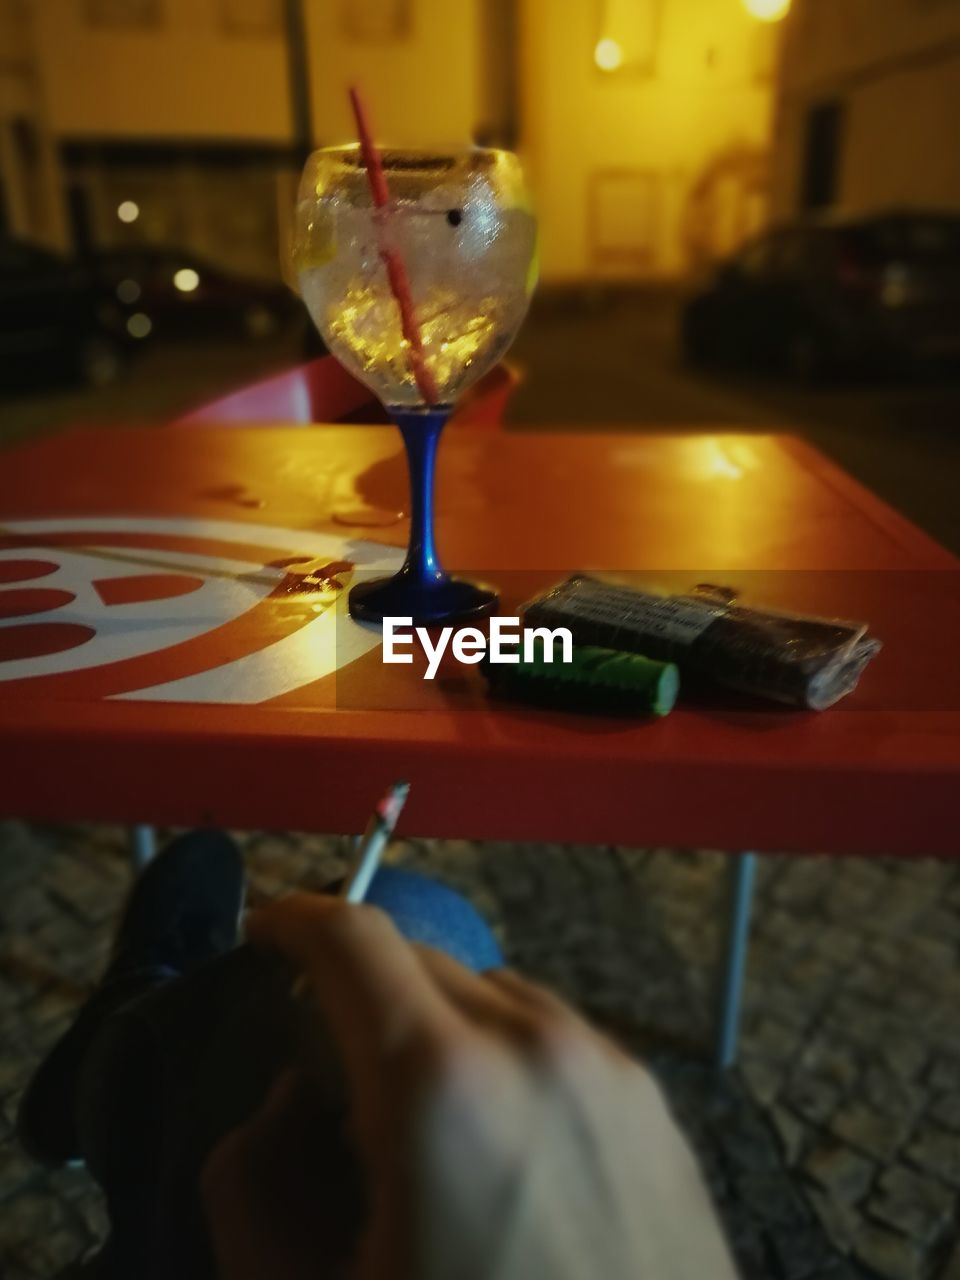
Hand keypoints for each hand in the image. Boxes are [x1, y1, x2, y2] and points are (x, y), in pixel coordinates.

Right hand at [201, 894, 736, 1279]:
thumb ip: (253, 1183)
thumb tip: (285, 1102)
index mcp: (442, 1089)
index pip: (351, 939)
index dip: (292, 920)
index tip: (266, 935)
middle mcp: (537, 1051)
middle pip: (420, 962)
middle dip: (358, 995)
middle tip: (325, 1078)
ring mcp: (608, 1073)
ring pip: (490, 994)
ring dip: (434, 1029)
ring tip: (417, 1133)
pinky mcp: (654, 1108)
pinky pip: (553, 1039)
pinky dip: (501, 1059)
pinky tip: (493, 1152)